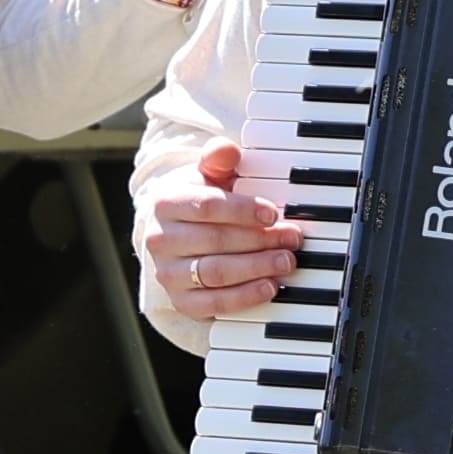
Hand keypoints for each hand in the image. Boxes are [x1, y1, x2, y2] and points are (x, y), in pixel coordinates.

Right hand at [147, 138, 302, 321]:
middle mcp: (161, 240)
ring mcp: (168, 274)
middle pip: (215, 240)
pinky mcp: (181, 302)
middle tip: (291, 238)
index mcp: (166, 204)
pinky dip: (245, 297)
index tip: (272, 214)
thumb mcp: (209, 177)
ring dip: (257, 267)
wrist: (180, 241)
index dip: (243, 210)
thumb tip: (227, 149)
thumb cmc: (202, 205)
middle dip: (259, 240)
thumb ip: (218, 160)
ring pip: (216, 272)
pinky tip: (270, 287)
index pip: (207, 206)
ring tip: (286, 261)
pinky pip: (214, 304)